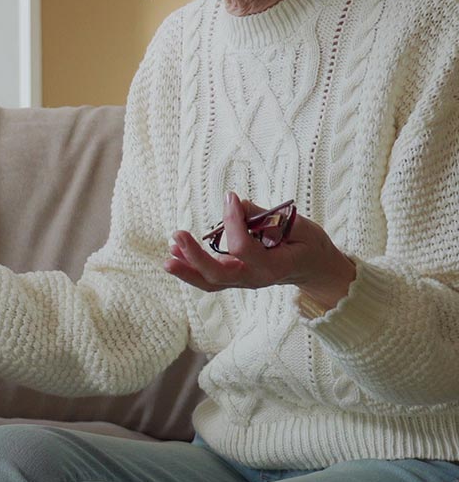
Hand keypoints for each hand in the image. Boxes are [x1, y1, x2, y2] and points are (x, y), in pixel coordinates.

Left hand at [166, 192, 355, 309]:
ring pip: (210, 283)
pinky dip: (191, 269)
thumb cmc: (308, 244)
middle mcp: (255, 278)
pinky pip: (209, 279)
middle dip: (195, 256)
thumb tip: (236, 203)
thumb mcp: (299, 226)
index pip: (244, 248)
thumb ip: (267, 216)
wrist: (314, 268)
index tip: (230, 198)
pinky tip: (174, 256)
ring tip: (168, 255)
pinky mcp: (235, 278)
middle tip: (177, 234)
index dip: (234, 222)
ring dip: (186, 270)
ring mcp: (243, 282)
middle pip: (218, 275)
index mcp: (274, 266)